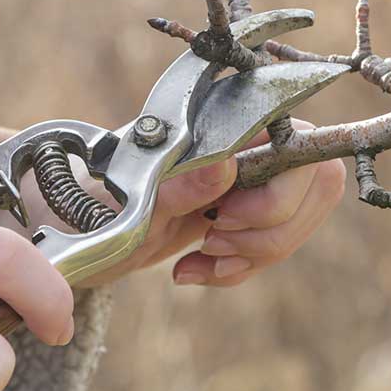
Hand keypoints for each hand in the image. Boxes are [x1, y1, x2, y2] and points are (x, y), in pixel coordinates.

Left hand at [81, 119, 347, 286]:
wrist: (75, 226)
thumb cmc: (98, 200)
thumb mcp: (131, 201)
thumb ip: (178, 184)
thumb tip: (226, 165)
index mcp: (225, 117)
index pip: (300, 138)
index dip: (282, 188)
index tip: (225, 215)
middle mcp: (250, 140)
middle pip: (316, 182)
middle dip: (270, 227)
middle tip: (212, 239)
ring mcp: (252, 176)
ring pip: (299, 219)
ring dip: (255, 253)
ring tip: (200, 259)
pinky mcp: (245, 212)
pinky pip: (273, 245)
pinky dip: (238, 269)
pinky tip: (193, 272)